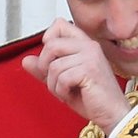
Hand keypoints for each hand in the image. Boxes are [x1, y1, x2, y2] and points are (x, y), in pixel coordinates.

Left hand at [22, 18, 131, 132]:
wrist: (111, 113)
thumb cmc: (91, 98)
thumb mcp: (61, 81)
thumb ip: (44, 69)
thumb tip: (26, 60)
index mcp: (84, 44)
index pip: (59, 24)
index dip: (48, 40)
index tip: (51, 59)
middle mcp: (88, 46)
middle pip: (51, 45)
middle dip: (45, 67)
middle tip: (55, 82)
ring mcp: (90, 57)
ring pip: (54, 65)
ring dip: (53, 84)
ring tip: (65, 91)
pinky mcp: (90, 70)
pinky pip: (61, 78)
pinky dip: (61, 91)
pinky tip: (71, 94)